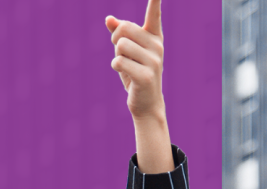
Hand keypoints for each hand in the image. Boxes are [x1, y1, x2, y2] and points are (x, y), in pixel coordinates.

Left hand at [106, 0, 164, 120]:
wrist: (146, 102)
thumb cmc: (135, 72)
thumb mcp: (127, 51)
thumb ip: (120, 34)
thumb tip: (109, 19)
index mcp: (154, 37)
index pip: (154, 15)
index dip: (155, 1)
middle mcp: (157, 46)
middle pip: (125, 29)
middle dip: (115, 39)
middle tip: (121, 52)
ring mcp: (154, 61)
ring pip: (120, 46)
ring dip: (116, 56)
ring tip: (127, 66)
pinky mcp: (146, 75)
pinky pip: (119, 62)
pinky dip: (116, 67)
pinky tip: (126, 75)